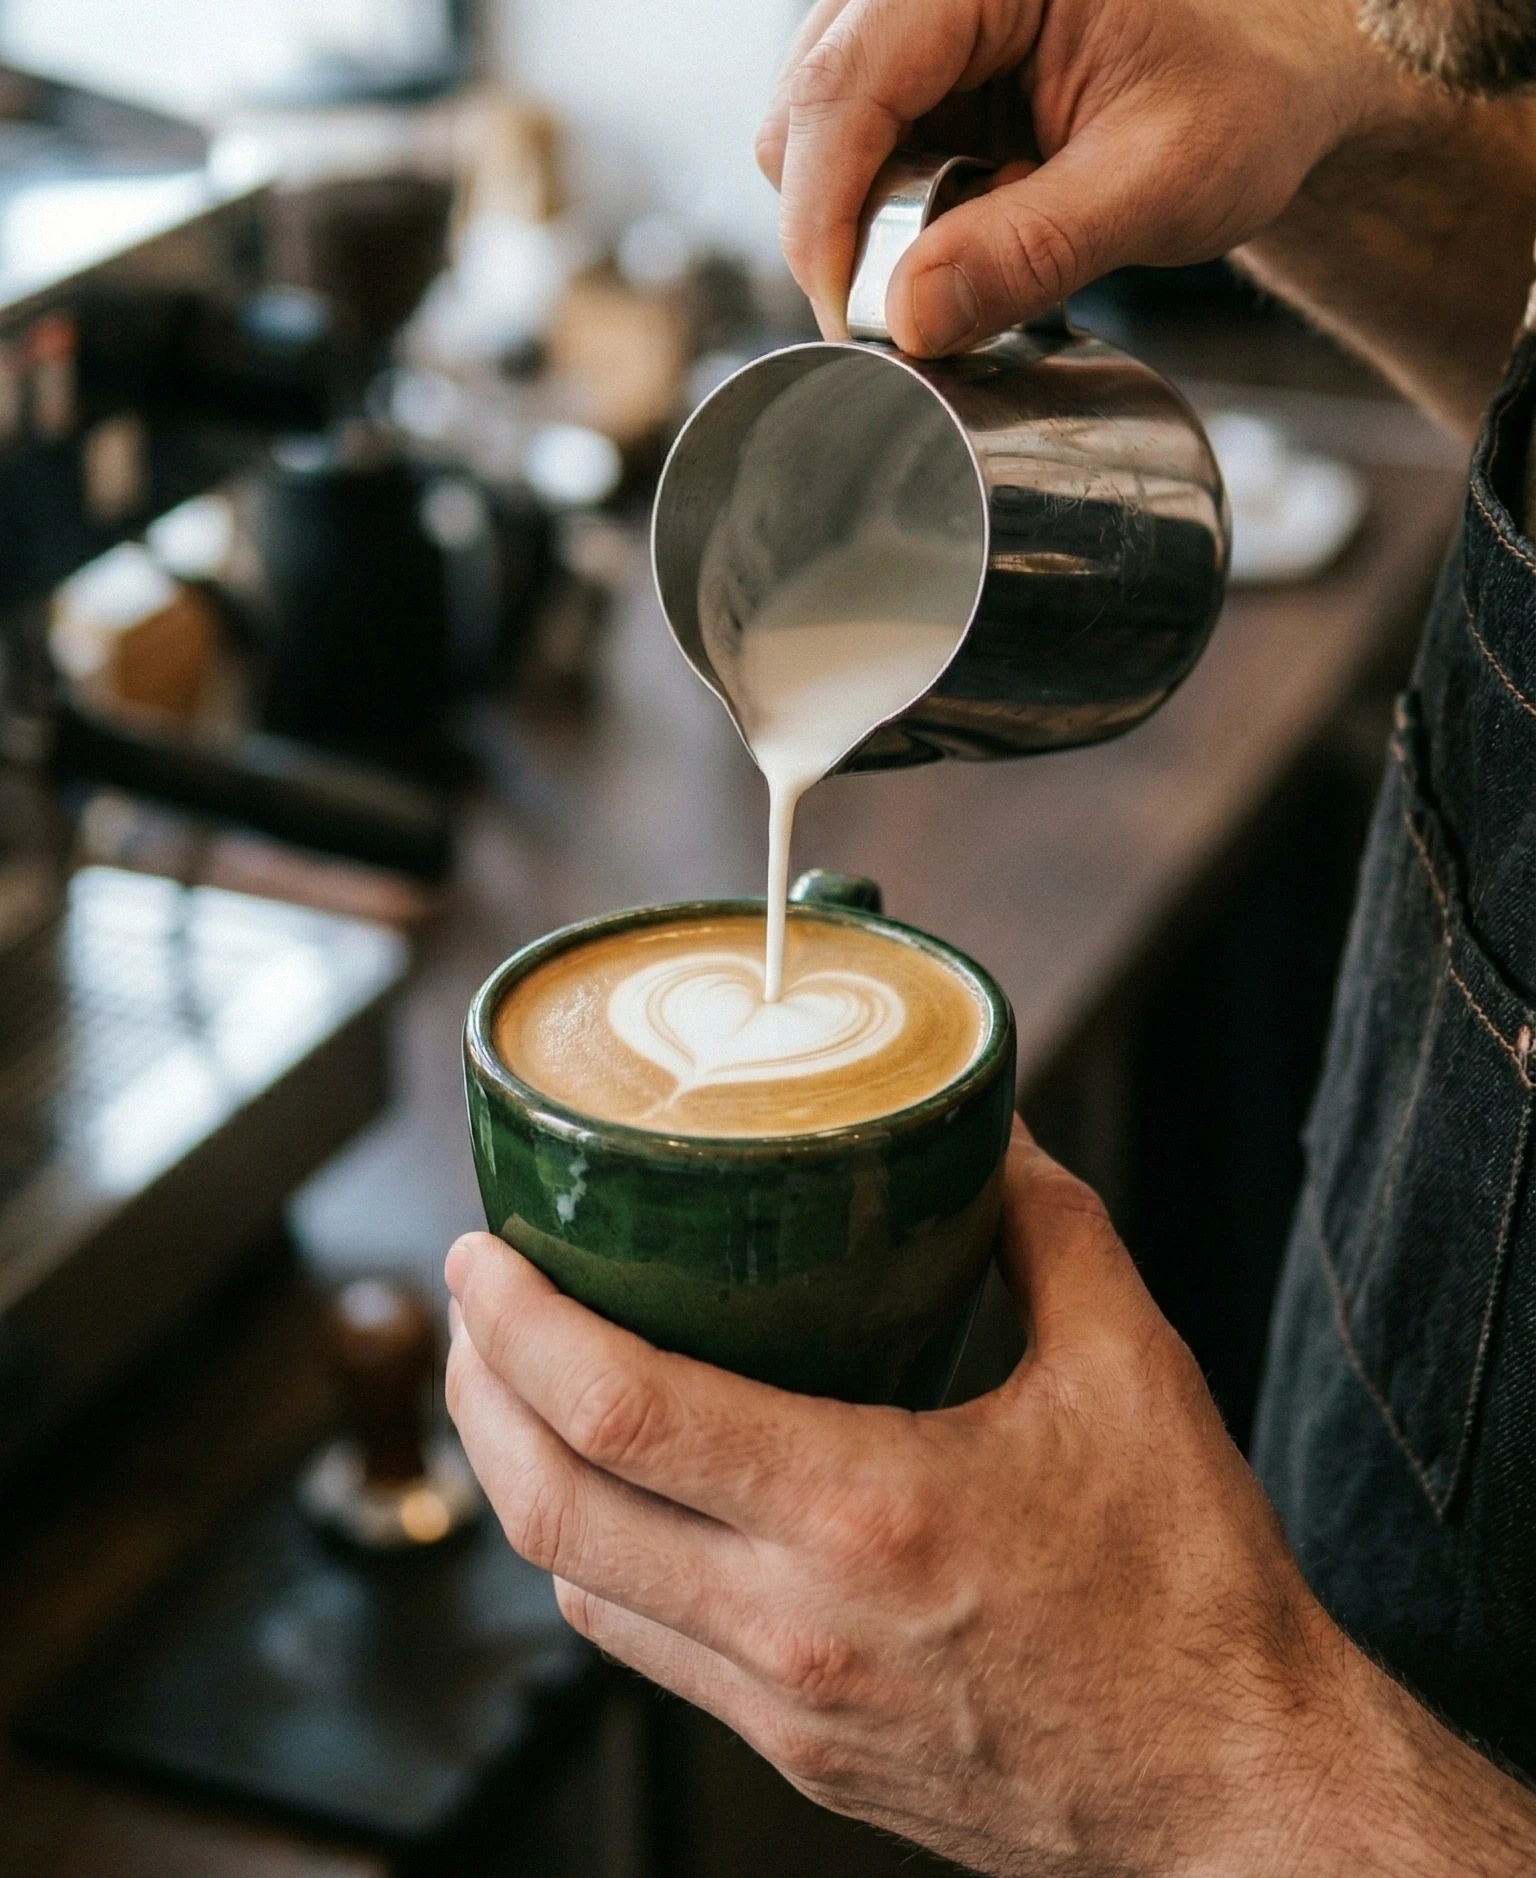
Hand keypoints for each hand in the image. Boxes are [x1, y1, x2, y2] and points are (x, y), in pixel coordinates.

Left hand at [446, 1122, 1379, 1875]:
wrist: (1229, 1798)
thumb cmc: (1188, 1595)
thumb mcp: (1132, 1374)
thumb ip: (1048, 1228)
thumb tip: (989, 1131)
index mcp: (864, 1515)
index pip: (617, 1408)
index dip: (516, 1322)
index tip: (482, 1253)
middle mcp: (794, 1623)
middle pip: (547, 1504)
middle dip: (476, 1390)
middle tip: (476, 1302)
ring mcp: (782, 1704)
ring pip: (574, 1586)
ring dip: (519, 1474)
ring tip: (519, 1381)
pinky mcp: (794, 1751)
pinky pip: (641, 1647)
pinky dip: (593, 1555)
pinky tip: (616, 1492)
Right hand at [754, 0, 1417, 351]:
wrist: (1279, 75)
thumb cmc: (1245, 97)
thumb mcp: (1160, 183)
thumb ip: (1032, 251)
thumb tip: (907, 319)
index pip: (846, 86)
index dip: (825, 218)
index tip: (851, 321)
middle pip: (806, 111)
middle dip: (843, 230)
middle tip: (924, 305)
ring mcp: (910, 12)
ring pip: (810, 136)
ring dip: (865, 221)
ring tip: (976, 238)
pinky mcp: (910, 62)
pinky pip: (849, 150)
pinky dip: (887, 210)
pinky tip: (964, 215)